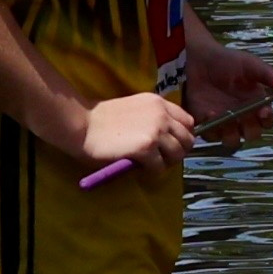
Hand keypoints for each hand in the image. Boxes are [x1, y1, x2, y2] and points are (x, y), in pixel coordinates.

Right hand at [73, 89, 201, 184]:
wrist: (84, 125)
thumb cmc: (104, 118)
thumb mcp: (137, 108)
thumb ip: (154, 118)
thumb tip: (170, 138)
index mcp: (159, 103)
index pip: (188, 122)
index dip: (183, 136)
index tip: (172, 144)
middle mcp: (161, 115)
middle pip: (188, 140)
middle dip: (178, 152)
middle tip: (162, 158)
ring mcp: (155, 131)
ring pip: (177, 155)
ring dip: (166, 162)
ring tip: (151, 163)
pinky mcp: (146, 148)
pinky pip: (160, 167)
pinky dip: (152, 170)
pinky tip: (140, 166)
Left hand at [166, 38, 272, 146]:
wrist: (199, 59)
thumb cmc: (227, 61)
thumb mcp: (251, 65)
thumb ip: (270, 76)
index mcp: (256, 104)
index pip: (268, 121)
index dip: (267, 120)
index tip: (263, 112)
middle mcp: (243, 116)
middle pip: (252, 135)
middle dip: (250, 129)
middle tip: (243, 116)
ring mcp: (224, 122)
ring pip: (232, 141)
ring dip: (230, 133)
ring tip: (225, 117)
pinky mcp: (206, 123)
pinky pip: (212, 135)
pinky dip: (211, 128)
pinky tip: (209, 113)